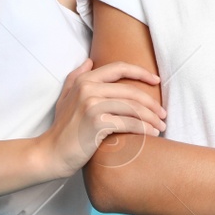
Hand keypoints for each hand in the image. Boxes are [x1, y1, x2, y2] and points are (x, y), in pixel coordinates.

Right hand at [36, 59, 165, 179]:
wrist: (51, 154)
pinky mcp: (96, 123)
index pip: (119, 68)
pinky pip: (128, 123)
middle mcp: (88, 89)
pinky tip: (152, 133)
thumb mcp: (65, 98)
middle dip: (152, 103)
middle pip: (131, 91)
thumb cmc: (62, 128)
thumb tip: (89, 61)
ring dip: (151, 118)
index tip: (156, 80)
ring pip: (132, 107)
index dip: (141, 72)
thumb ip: (75, 77)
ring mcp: (92, 105)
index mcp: (84, 80)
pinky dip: (144, 128)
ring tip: (161, 126)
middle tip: (163, 114)